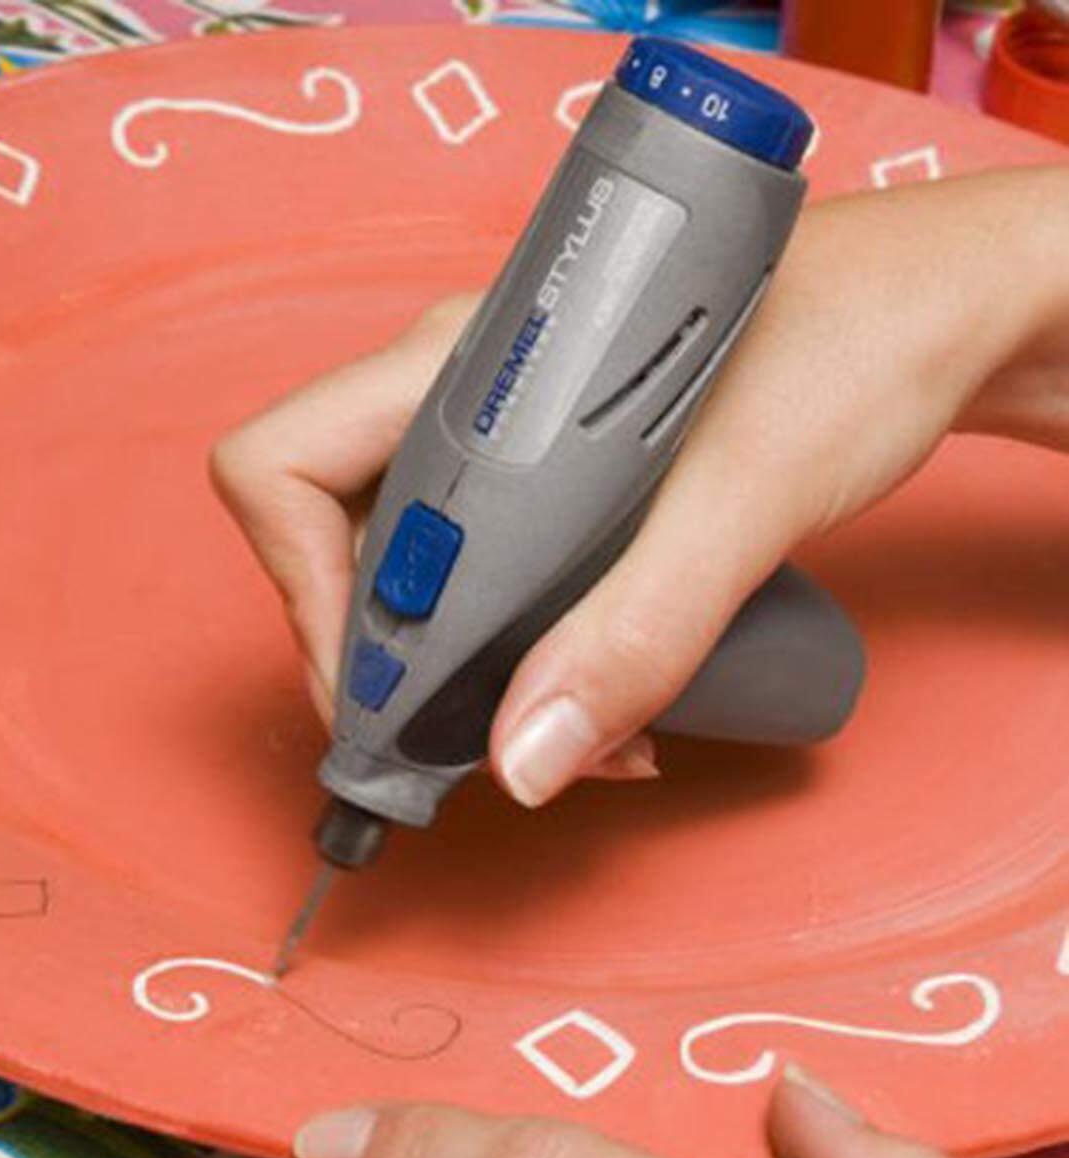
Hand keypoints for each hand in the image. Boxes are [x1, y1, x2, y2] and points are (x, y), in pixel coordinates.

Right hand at [211, 166, 1068, 805]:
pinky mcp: (562, 478)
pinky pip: (495, 580)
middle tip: (472, 745)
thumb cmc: (858, 343)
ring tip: (586, 739)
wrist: (954, 310)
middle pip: (337, 541)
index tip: (383, 691)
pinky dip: (529, 658)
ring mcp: (510, 438)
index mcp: (466, 361)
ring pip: (423, 576)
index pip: (284, 467)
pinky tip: (612, 701)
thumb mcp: (742, 497)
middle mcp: (465, 395)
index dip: (303, 590)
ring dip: (472, 679)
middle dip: (393, 664)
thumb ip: (636, 632)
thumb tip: (522, 765)